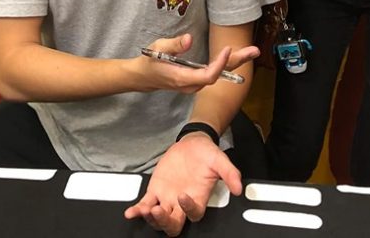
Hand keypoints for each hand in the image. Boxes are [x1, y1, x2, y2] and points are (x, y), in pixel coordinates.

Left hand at [125, 133, 240, 235]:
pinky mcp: (156, 190)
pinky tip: (131, 212)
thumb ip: (229, 173)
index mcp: (198, 199)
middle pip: (173, 225)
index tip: (184, 195)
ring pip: (158, 219)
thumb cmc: (206, 154)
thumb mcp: (219, 160)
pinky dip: (138, 210)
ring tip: (146, 209)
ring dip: (151, 218)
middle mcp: (181, 204)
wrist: (192, 142)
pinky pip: (145, 204)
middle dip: (165, 223)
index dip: (188, 209)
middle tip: (159, 211)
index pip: (193, 214)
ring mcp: (167, 199)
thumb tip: (239, 188)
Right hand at [136, 34, 258, 92]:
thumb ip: (174, 45)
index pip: (208, 76)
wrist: (144, 77)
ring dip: (235, 63)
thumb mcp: (158, 48)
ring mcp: (194, 83)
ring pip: (218, 74)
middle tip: (255, 51)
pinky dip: (226, 64)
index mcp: (182, 78)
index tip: (228, 48)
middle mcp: (192, 84)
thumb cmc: (150, 60)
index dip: (220, 64)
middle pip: (219, 75)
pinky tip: (236, 56)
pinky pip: (214, 73)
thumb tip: (189, 39)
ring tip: (251, 51)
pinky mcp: (196, 79)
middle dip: (237, 63)